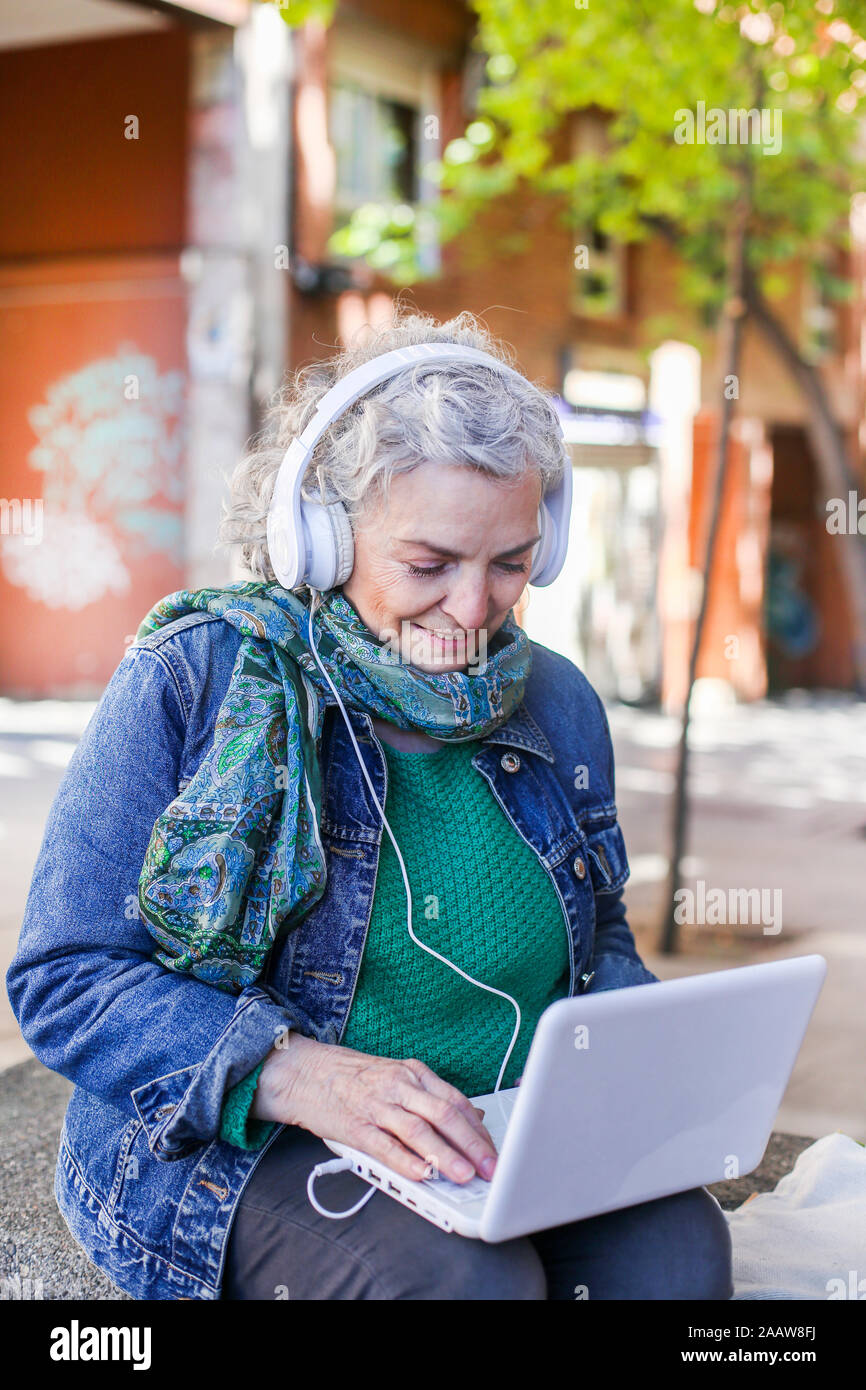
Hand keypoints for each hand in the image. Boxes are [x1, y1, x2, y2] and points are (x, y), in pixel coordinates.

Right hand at [251, 1034, 498, 1185]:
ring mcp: (377, 1106)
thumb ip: (434, 1096)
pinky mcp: (356, 1127)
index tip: (495, 1153)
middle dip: (472, 1145)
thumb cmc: (355, 1078)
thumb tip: (475, 1118)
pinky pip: (385, 1146)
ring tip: (464, 1176)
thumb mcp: (399, 1076)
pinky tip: (422, 1174)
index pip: (456, 1102)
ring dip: (445, 1156)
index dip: (479, 1131)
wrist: (305, 1072)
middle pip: (444, 1115)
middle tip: (491, 1169)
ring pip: (419, 1131)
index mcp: (413, 1073)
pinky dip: (406, 1161)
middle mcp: (399, 1087)